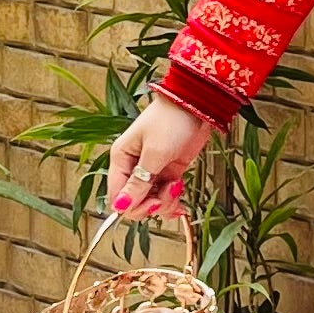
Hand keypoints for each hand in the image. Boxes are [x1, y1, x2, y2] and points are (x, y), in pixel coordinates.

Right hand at [107, 92, 213, 218]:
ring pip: (151, 202)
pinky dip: (173, 200)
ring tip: (176, 187)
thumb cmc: (172, 120)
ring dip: (165, 202)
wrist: (197, 106)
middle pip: (134, 202)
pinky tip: (180, 195)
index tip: (153, 201)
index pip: (117, 196)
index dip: (133, 206)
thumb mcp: (155, 153)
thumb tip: (120, 206)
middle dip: (152, 204)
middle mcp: (132, 167)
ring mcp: (151, 171)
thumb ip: (139, 182)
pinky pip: (164, 196)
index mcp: (121, 159)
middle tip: (167, 194)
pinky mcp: (167, 172)